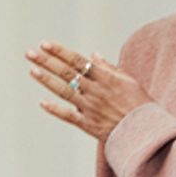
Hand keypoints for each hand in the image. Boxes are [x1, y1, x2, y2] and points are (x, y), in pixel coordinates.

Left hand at [27, 40, 151, 141]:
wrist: (146, 132)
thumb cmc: (140, 105)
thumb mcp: (129, 81)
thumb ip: (109, 68)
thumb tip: (92, 55)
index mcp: (105, 78)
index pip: (77, 61)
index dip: (60, 52)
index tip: (45, 44)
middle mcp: (95, 91)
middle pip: (66, 73)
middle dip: (46, 62)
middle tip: (29, 53)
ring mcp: (90, 108)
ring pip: (64, 91)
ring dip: (47, 80)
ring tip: (32, 70)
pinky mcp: (89, 125)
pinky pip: (68, 116)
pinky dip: (55, 109)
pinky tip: (42, 102)